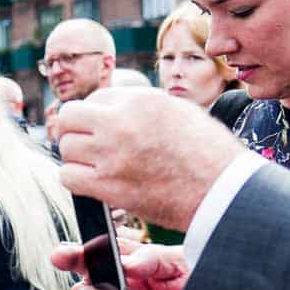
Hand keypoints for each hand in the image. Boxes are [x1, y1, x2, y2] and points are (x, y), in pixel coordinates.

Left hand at [57, 88, 241, 231]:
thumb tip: (112, 107)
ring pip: (66, 148)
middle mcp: (122, 123)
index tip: (105, 131)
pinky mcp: (109, 187)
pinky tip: (93, 183)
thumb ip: (142, 106)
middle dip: (76, 131)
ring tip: (96, 167)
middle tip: (88, 146)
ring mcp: (112, 155)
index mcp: (140, 100)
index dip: (98, 116)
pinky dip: (76, 180)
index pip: (96, 98)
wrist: (223, 191)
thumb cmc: (208, 153)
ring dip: (77, 158)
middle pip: (70, 118)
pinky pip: (68, 177)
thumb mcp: (178, 111)